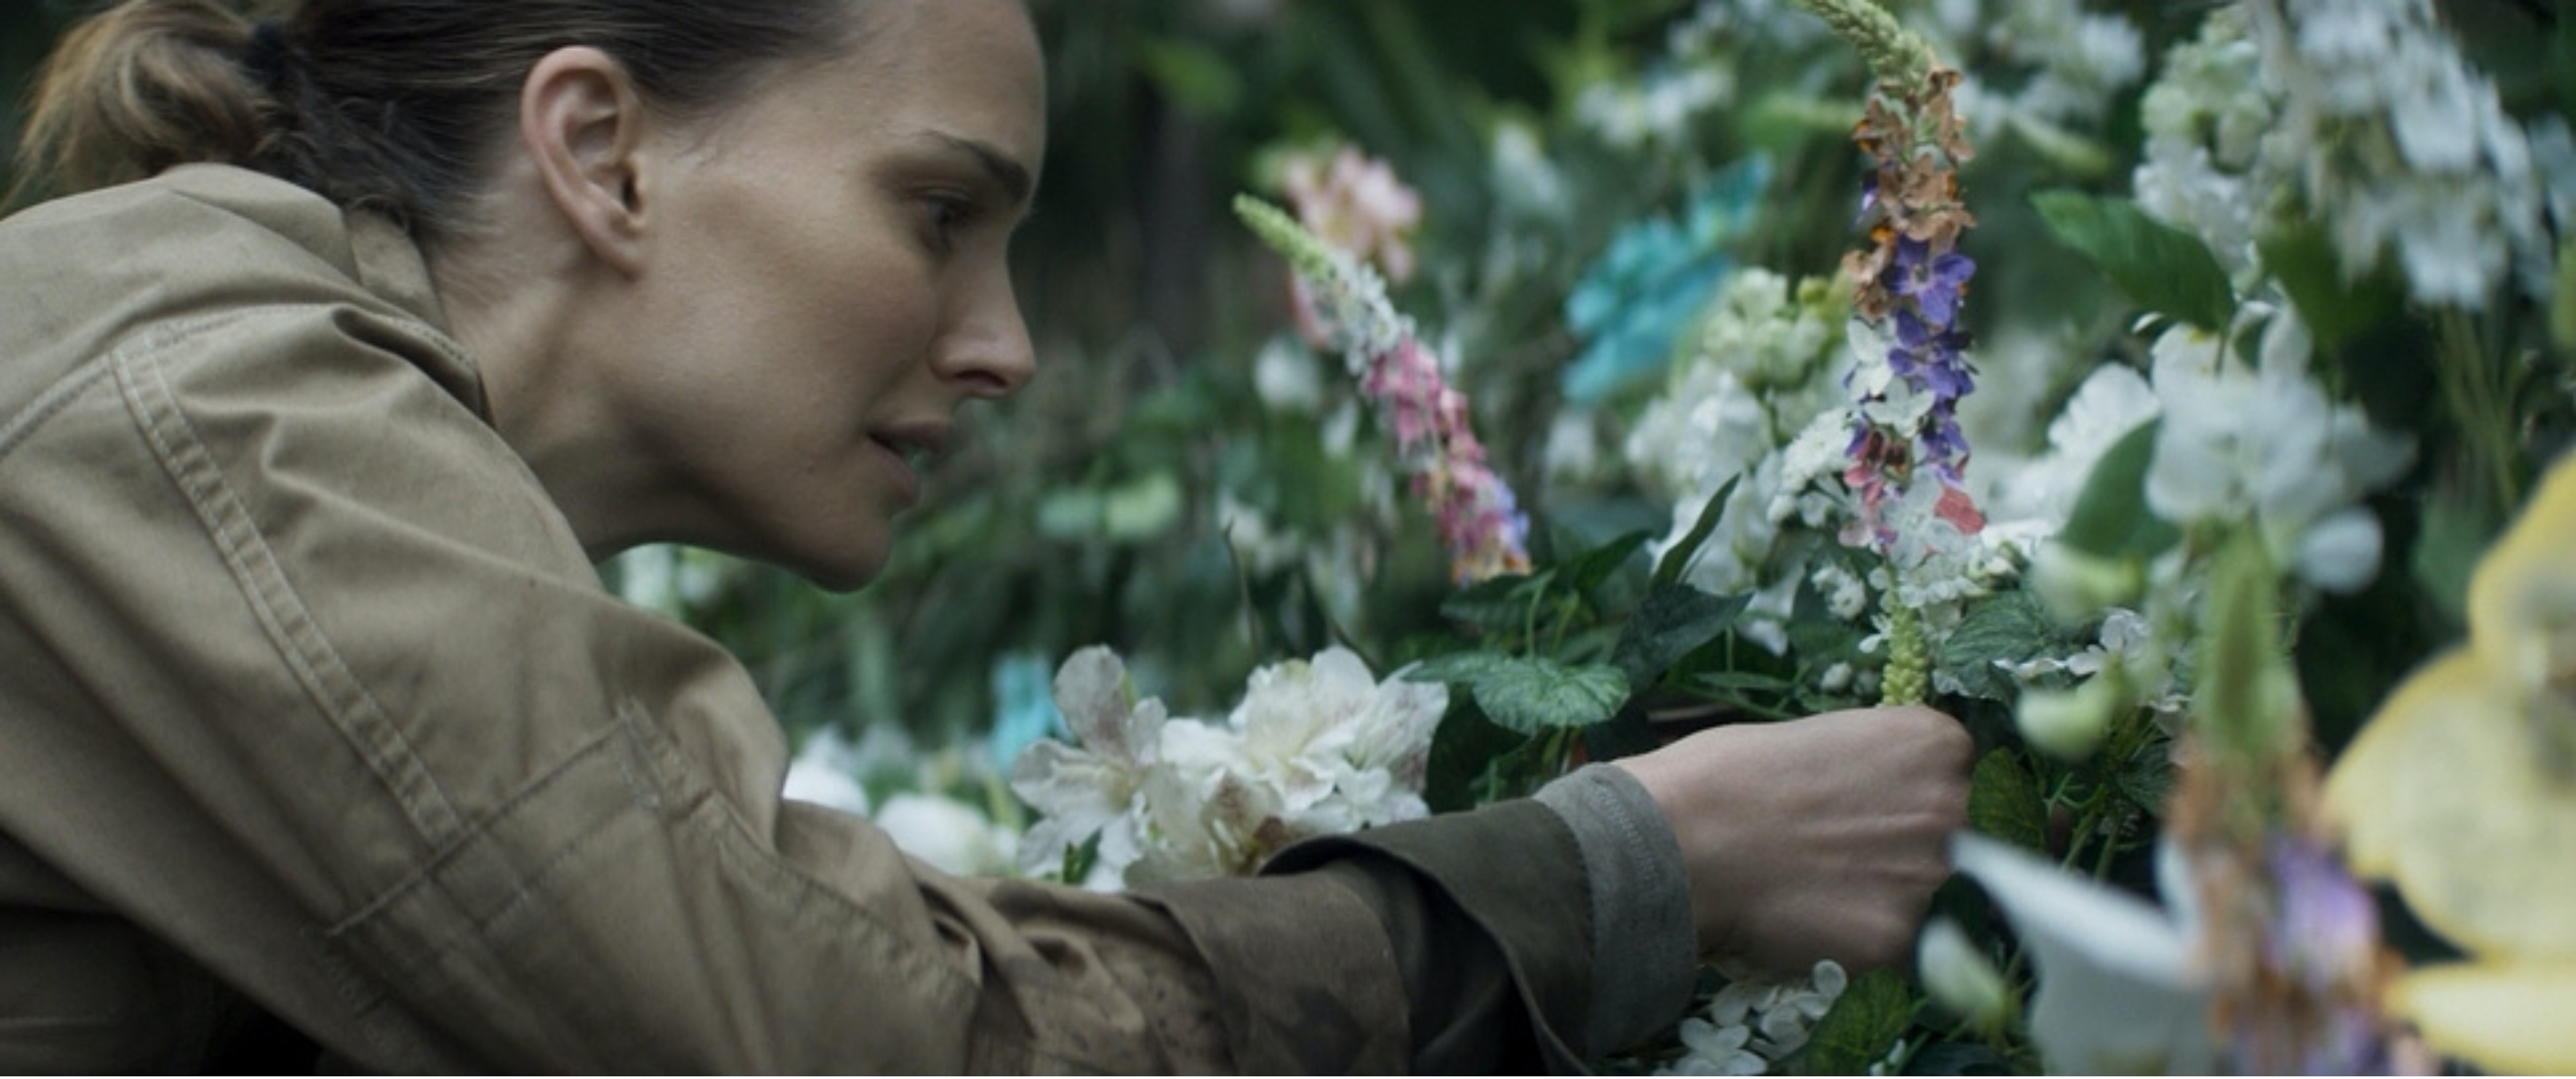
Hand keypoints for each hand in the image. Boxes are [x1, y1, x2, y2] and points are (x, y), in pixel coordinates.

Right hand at [1614, 705, 1970, 974]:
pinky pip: (1892, 943)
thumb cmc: (1730, 772)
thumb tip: (1882, 795)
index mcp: (1935, 743)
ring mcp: (1929, 876)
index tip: (1868, 802)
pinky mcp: (1899, 937)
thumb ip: (1873, 768)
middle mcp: (1950, 806)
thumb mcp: (1819, 739)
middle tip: (1841, 850)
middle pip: (1954, 835)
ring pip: (1926, 894)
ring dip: (1885, 894)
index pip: (1955, 774)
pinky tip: (1810, 918)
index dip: (1910, 791)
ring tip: (1819, 886)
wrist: (1682, 838)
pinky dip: (1858, 937)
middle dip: (1906, 845)